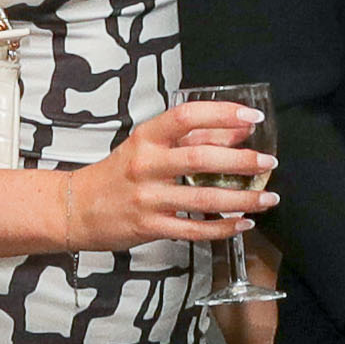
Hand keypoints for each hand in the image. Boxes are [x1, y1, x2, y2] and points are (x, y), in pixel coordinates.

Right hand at [57, 98, 268, 254]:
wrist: (76, 209)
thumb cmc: (118, 174)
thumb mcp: (147, 147)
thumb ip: (190, 137)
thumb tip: (238, 128)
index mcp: (146, 137)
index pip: (186, 116)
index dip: (222, 114)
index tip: (252, 117)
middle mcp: (146, 165)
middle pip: (200, 159)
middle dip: (241, 161)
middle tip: (268, 161)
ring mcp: (147, 198)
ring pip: (202, 199)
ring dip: (241, 199)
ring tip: (267, 198)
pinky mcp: (150, 227)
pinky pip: (193, 230)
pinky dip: (222, 228)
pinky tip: (243, 223)